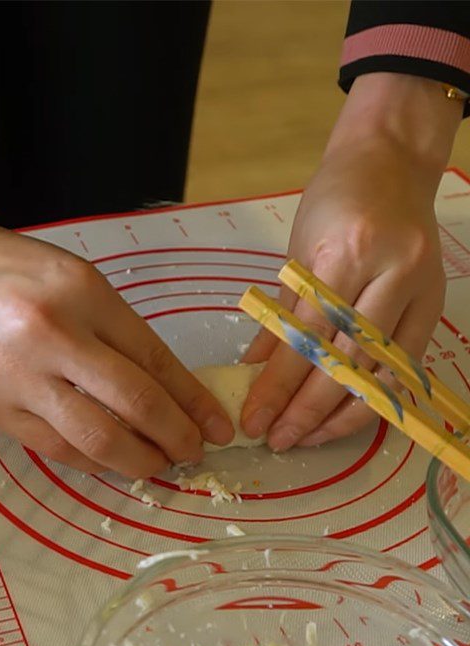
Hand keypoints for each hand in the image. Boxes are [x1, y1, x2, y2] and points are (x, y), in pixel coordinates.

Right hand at [0, 171, 233, 476]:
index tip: (216, 426)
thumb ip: (110, 328)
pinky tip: (111, 465)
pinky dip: (90, 462)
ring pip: (94, 438)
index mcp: (81, 293)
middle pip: (134, 404)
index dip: (192, 400)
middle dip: (175, 437)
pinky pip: (53, 448)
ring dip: (137, 460)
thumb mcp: (69, 276)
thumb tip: (156, 384)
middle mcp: (54, 336)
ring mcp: (19, 377)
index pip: (153, 359)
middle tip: (194, 453)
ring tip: (159, 465)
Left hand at [241, 73, 461, 450]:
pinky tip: (346, 417)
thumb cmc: (333, 204)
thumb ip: (279, 319)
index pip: (306, 339)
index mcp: (345, 255)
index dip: (278, 388)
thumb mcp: (294, 257)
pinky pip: (404, 365)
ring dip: (343, 415)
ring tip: (308, 439)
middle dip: (308, 411)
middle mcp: (390, 273)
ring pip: (382, 372)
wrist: (391, 164)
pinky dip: (375, 395)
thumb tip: (251, 374)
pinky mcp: (436, 303)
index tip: (254, 420)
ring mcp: (420, 289)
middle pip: (347, 361)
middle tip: (277, 440)